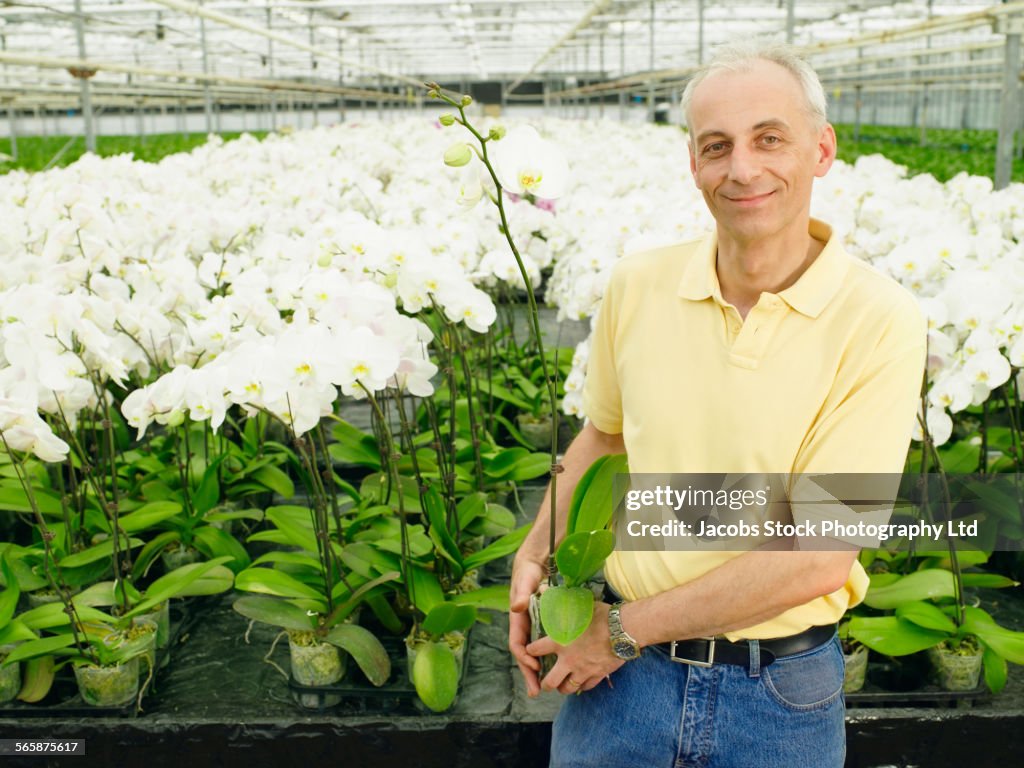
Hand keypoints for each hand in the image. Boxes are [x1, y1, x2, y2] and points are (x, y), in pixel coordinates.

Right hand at [508, 554, 546, 696]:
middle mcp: (524, 627)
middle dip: (529, 674)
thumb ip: (520, 594)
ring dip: (538, 671)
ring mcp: (534, 628)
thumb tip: (516, 606)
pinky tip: (558, 669)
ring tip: (544, 689)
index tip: (534, 667)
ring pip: (535, 654)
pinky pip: (546, 646)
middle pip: (525, 656)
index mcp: (517, 621)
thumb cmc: (527, 574)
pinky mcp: (545, 626)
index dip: (524, 657)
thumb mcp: (524, 582)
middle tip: (536, 692)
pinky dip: (549, 658)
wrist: (535, 564)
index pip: (517, 644)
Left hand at [527, 601, 624, 694]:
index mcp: (559, 642)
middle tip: (544, 680)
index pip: (536, 650)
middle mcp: (568, 659)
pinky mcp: (597, 675)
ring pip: (567, 688)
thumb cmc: (601, 615)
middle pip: (550, 681)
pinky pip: (586, 687)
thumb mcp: (578, 605)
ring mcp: (583, 670)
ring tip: (561, 684)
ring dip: (562, 687)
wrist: (624, 629)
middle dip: (544, 683)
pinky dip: (582, 686)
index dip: (530, 650)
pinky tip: (581, 682)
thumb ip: (559, 601)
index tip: (530, 650)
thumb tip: (543, 588)